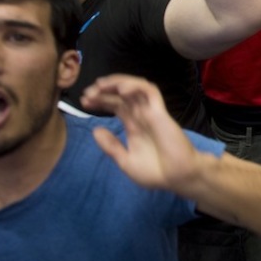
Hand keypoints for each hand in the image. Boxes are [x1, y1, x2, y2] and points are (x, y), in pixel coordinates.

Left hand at [82, 75, 200, 190]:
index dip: (100, 100)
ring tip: (100, 85)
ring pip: (135, 87)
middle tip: (87, 93)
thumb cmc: (155, 171)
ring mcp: (151, 112)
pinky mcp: (160, 112)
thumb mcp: (125, 161)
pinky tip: (121, 89)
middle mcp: (141, 115)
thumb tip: (95, 130)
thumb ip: (111, 146)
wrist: (177, 177)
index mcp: (133, 124)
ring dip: (117, 83)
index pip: (115, 105)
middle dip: (103, 90)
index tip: (84, 102)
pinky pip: (150, 92)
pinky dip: (136, 86)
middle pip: (121, 94)